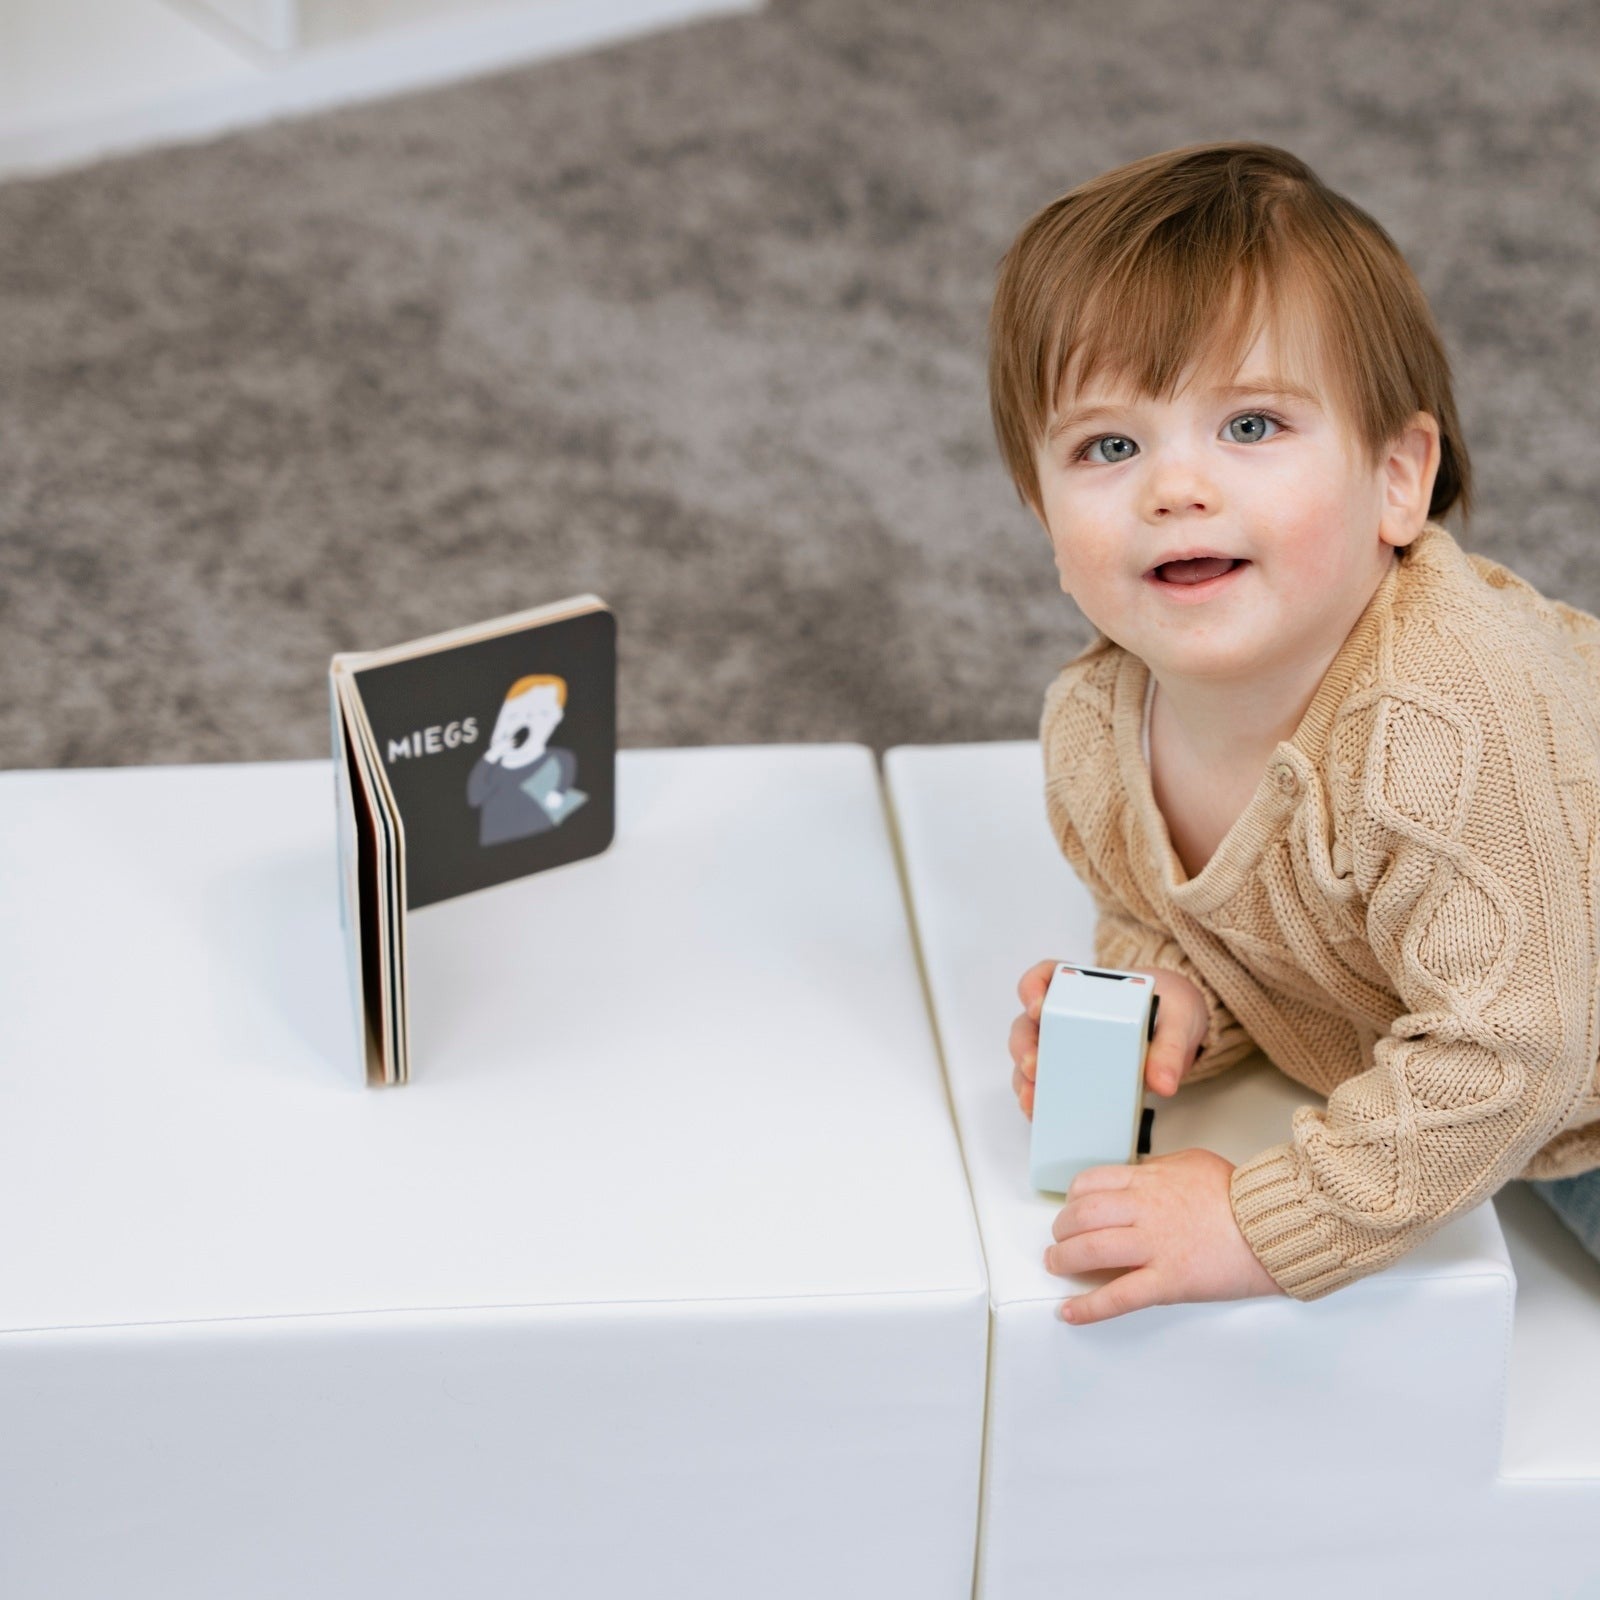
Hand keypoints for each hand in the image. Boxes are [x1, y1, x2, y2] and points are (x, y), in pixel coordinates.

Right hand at [1008, 959, 1208, 1118]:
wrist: (1178, 1029)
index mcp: (1085, 988)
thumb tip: (1161, 1082)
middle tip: (1035, 1066)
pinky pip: (1044, 1084)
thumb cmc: (1171, 1011)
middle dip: (1025, 1046)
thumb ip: (1170, 1046)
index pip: (1045, 976)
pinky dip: (1038, 1099)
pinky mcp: (1071, 1073)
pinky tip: (1039, 1113)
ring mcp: (1063, 1045)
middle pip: (1028, 1023)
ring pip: (1029, 1057)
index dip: (1032, 987)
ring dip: (1025, 1078)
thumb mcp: (1178, 1020)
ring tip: (1032, 1099)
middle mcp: (1064, 1014)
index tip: (1037, 1006)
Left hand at [1043, 1148, 1283, 1323]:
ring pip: (1090, 1251)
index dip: (1072, 1199)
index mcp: (1148, 1181)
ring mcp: (1154, 1247)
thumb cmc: (1240, 1196)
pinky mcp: (1168, 1281)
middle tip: (1059, 1239)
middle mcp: (1144, 1211)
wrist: (1274, 1226)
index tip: (1071, 1208)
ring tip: (1056, 1266)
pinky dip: (1088, 1308)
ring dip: (1064, 1260)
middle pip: (1082, 1217)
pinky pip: (1118, 1297)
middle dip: (1061, 1230)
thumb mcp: (1191, 1163)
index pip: (1090, 1184)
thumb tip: (1138, 1176)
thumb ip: (1158, 1169)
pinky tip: (1069, 1313)